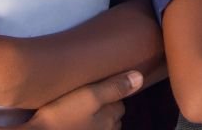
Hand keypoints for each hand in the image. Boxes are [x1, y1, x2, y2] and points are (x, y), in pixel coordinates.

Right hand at [23, 71, 141, 129]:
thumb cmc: (61, 115)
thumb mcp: (88, 95)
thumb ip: (115, 87)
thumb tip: (140, 78)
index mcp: (111, 117)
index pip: (119, 102)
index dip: (108, 91)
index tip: (94, 86)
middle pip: (112, 116)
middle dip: (104, 107)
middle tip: (85, 96)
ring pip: (101, 126)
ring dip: (94, 119)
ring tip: (77, 110)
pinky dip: (86, 126)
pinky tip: (73, 123)